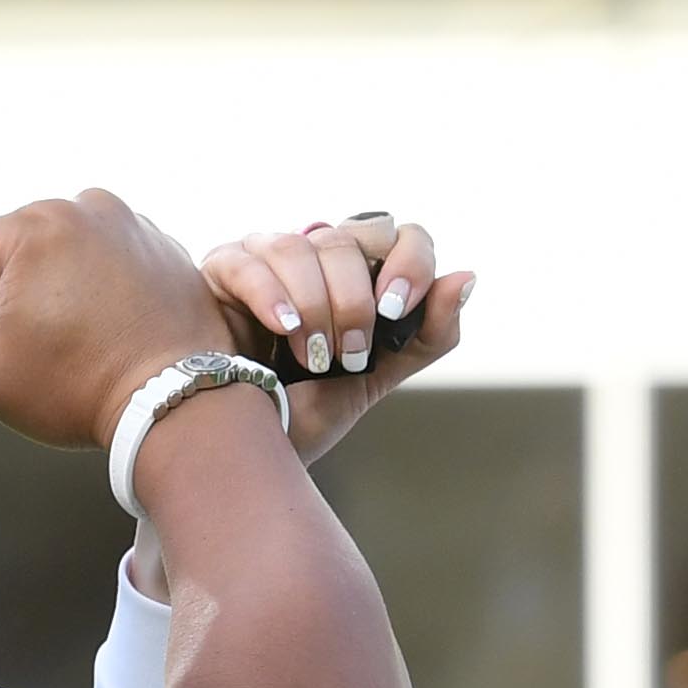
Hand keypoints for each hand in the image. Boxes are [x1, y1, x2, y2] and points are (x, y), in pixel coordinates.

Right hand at [0, 189, 235, 449]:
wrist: (175, 402)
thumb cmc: (73, 386)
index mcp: (38, 220)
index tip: (25, 342)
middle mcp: (89, 205)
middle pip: (20, 251)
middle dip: (27, 296)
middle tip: (62, 345)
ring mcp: (135, 223)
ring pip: (66, 259)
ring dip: (68, 295)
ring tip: (95, 340)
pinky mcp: (167, 248)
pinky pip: (112, 268)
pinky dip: (110, 297)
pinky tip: (124, 334)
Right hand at [193, 216, 471, 455]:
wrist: (241, 452)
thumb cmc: (302, 413)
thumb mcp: (375, 380)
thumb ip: (426, 336)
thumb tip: (466, 278)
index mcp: (356, 275)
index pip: (399, 235)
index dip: (408, 263)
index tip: (397, 311)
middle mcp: (314, 258)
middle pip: (350, 239)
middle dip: (355, 301)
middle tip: (349, 355)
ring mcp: (265, 259)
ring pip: (299, 246)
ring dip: (314, 307)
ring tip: (310, 357)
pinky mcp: (221, 271)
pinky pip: (249, 260)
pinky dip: (271, 295)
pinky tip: (283, 330)